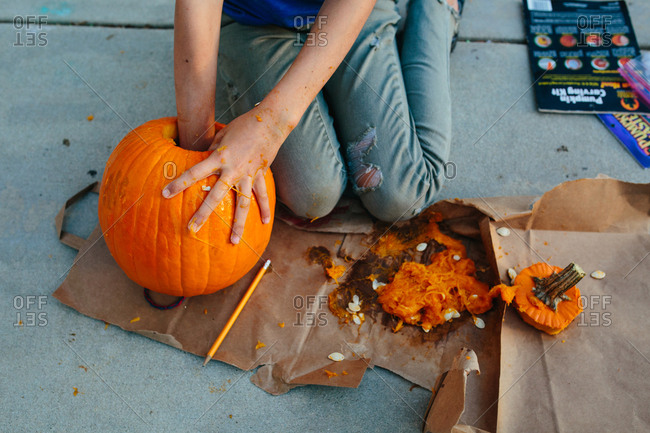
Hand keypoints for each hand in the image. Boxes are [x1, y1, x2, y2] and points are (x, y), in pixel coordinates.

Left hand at [162, 107, 286, 242]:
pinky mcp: (260, 175)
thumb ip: (212, 150)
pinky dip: (265, 208)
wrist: (270, 122)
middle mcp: (233, 170)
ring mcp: (248, 175)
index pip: (194, 172)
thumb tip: (203, 160)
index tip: (165, 194)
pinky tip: (264, 223)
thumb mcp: (222, 135)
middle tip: (192, 230)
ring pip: (242, 204)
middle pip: (216, 196)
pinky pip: (262, 195)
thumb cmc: (243, 125)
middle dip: (203, 214)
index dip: (179, 183)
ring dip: (238, 224)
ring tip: (233, 242)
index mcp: (219, 158)